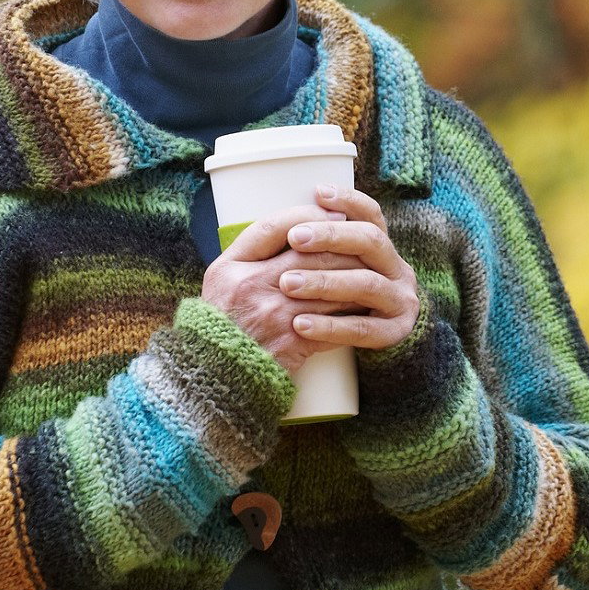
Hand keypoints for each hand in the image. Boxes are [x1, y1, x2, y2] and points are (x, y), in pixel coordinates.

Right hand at [201, 202, 364, 374]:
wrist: (218, 377)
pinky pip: (332, 319)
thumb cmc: (223, 325)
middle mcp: (250, 287)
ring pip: (328, 284)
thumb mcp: (222, 283)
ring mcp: (273, 315)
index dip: (307, 215)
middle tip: (365, 239)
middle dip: (342, 243)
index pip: (274, 226)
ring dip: (355, 275)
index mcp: (229, 268)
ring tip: (370, 269)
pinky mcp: (293, 342)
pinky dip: (351, 310)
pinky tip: (363, 304)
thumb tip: (298, 227)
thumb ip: (251, 254)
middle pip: (309, 252)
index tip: (332, 212)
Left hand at [282, 184, 420, 352]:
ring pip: (365, 284)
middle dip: (332, 236)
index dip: (348, 200)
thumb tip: (295, 215)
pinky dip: (329, 326)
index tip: (318, 192)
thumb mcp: (336, 268)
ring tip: (287, 284)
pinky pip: (361, 328)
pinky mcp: (394, 333)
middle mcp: (397, 269)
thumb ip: (322, 246)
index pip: (371, 214)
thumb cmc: (340, 301)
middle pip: (371, 241)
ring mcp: (399, 301)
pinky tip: (299, 324)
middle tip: (295, 237)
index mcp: (381, 248)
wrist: (375, 345)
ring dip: (324, 282)